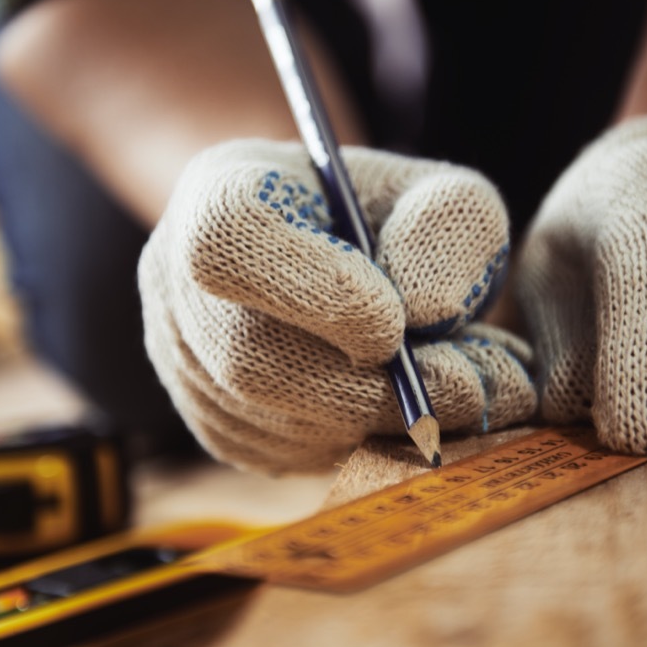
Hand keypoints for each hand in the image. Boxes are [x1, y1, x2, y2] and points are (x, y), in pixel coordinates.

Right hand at [139, 140, 535, 472]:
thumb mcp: (433, 191)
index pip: (228, 241)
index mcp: (217, 195)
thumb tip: (429, 312)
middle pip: (252, 356)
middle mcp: (175, 284)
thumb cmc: (380, 215)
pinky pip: (288, 455)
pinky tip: (413, 411)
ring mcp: (184, 366)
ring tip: (466, 393)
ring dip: (384, 422)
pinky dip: (365, 442)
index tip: (395, 324)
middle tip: (472, 390)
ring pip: (275, 421)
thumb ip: (447, 227)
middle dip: (373, 387)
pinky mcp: (215, 428)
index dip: (312, 290)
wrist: (321, 254)